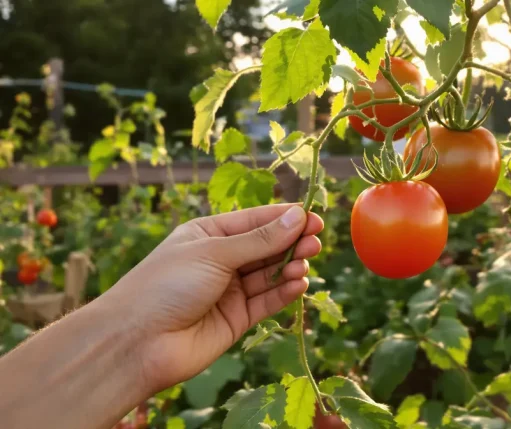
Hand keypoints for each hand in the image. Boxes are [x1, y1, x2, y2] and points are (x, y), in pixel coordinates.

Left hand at [100, 204, 323, 391]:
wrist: (136, 342)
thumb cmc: (165, 285)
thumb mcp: (214, 253)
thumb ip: (259, 240)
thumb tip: (297, 217)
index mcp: (208, 235)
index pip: (255, 221)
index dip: (285, 219)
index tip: (314, 218)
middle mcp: (220, 260)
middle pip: (266, 247)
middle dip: (291, 243)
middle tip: (315, 242)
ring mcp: (229, 290)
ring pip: (269, 274)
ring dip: (289, 267)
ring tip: (304, 264)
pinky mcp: (237, 318)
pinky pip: (267, 301)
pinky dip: (284, 292)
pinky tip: (298, 284)